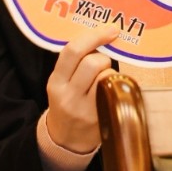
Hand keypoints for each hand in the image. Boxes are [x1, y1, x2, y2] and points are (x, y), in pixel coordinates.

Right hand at [44, 26, 118, 154]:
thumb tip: (102, 36)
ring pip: (106, 76)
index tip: (111, 30)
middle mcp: (68, 95)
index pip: (72, 51)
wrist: (65, 140)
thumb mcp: (61, 83)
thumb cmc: (67, 102)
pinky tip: (110, 90)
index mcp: (55, 82)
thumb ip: (75, 62)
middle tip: (101, 63)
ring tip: (103, 80)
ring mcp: (85, 109)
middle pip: (93, 62)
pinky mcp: (101, 118)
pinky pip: (114, 91)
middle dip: (103, 57)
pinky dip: (115, 85)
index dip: (94, 36)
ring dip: (109, 72)